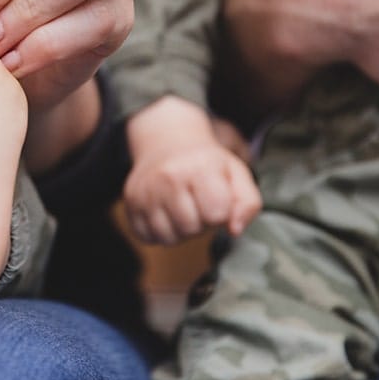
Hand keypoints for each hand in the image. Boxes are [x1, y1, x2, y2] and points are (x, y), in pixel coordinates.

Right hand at [123, 96, 260, 244]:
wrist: (166, 141)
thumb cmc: (206, 163)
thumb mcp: (236, 173)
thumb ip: (248, 203)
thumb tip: (234, 230)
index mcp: (200, 167)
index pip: (217, 214)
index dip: (220, 213)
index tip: (216, 199)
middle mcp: (168, 177)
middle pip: (191, 229)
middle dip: (200, 223)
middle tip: (198, 204)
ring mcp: (145, 190)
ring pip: (168, 238)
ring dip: (180, 231)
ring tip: (182, 209)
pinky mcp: (130, 203)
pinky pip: (147, 237)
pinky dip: (159, 232)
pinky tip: (165, 213)